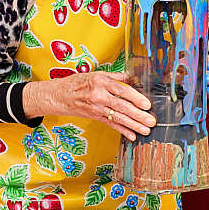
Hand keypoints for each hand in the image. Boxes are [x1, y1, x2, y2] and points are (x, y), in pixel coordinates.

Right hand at [23, 72, 155, 141]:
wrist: (57, 95)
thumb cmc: (77, 83)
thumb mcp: (96, 74)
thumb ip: (116, 77)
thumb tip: (133, 78)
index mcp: (101, 82)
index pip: (122, 90)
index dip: (135, 98)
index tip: (147, 104)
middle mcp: (99, 96)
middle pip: (122, 107)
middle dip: (138, 115)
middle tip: (151, 121)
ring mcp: (96, 108)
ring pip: (118, 118)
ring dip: (133, 125)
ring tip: (146, 130)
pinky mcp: (95, 117)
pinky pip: (111, 124)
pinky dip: (122, 130)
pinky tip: (132, 136)